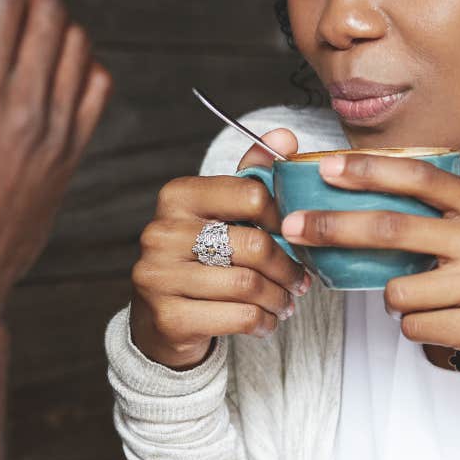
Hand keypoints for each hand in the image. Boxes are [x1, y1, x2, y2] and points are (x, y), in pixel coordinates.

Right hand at [128, 128, 311, 368]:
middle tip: (300, 280)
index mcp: (177, 197)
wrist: (160, 319)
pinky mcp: (169, 317)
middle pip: (253, 244)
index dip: (284, 218)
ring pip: (248, 284)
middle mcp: (161, 232)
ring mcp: (159, 276)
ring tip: (286, 301)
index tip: (293, 235)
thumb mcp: (222, 212)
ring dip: (278, 298)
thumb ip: (253, 175)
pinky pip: (237, 317)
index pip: (251, 194)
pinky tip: (267, 321)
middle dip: (287, 267)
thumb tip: (285, 138)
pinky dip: (263, 322)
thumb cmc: (199, 258)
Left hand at [277, 152, 459, 432]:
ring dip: (400, 303)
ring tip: (438, 304)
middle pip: (391, 229)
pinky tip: (453, 325)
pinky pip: (414, 326)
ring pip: (397, 291)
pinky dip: (420, 329)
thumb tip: (362, 201)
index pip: (419, 177)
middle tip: (292, 227)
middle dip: (333, 227)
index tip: (327, 167)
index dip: (369, 170)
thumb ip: (442, 215)